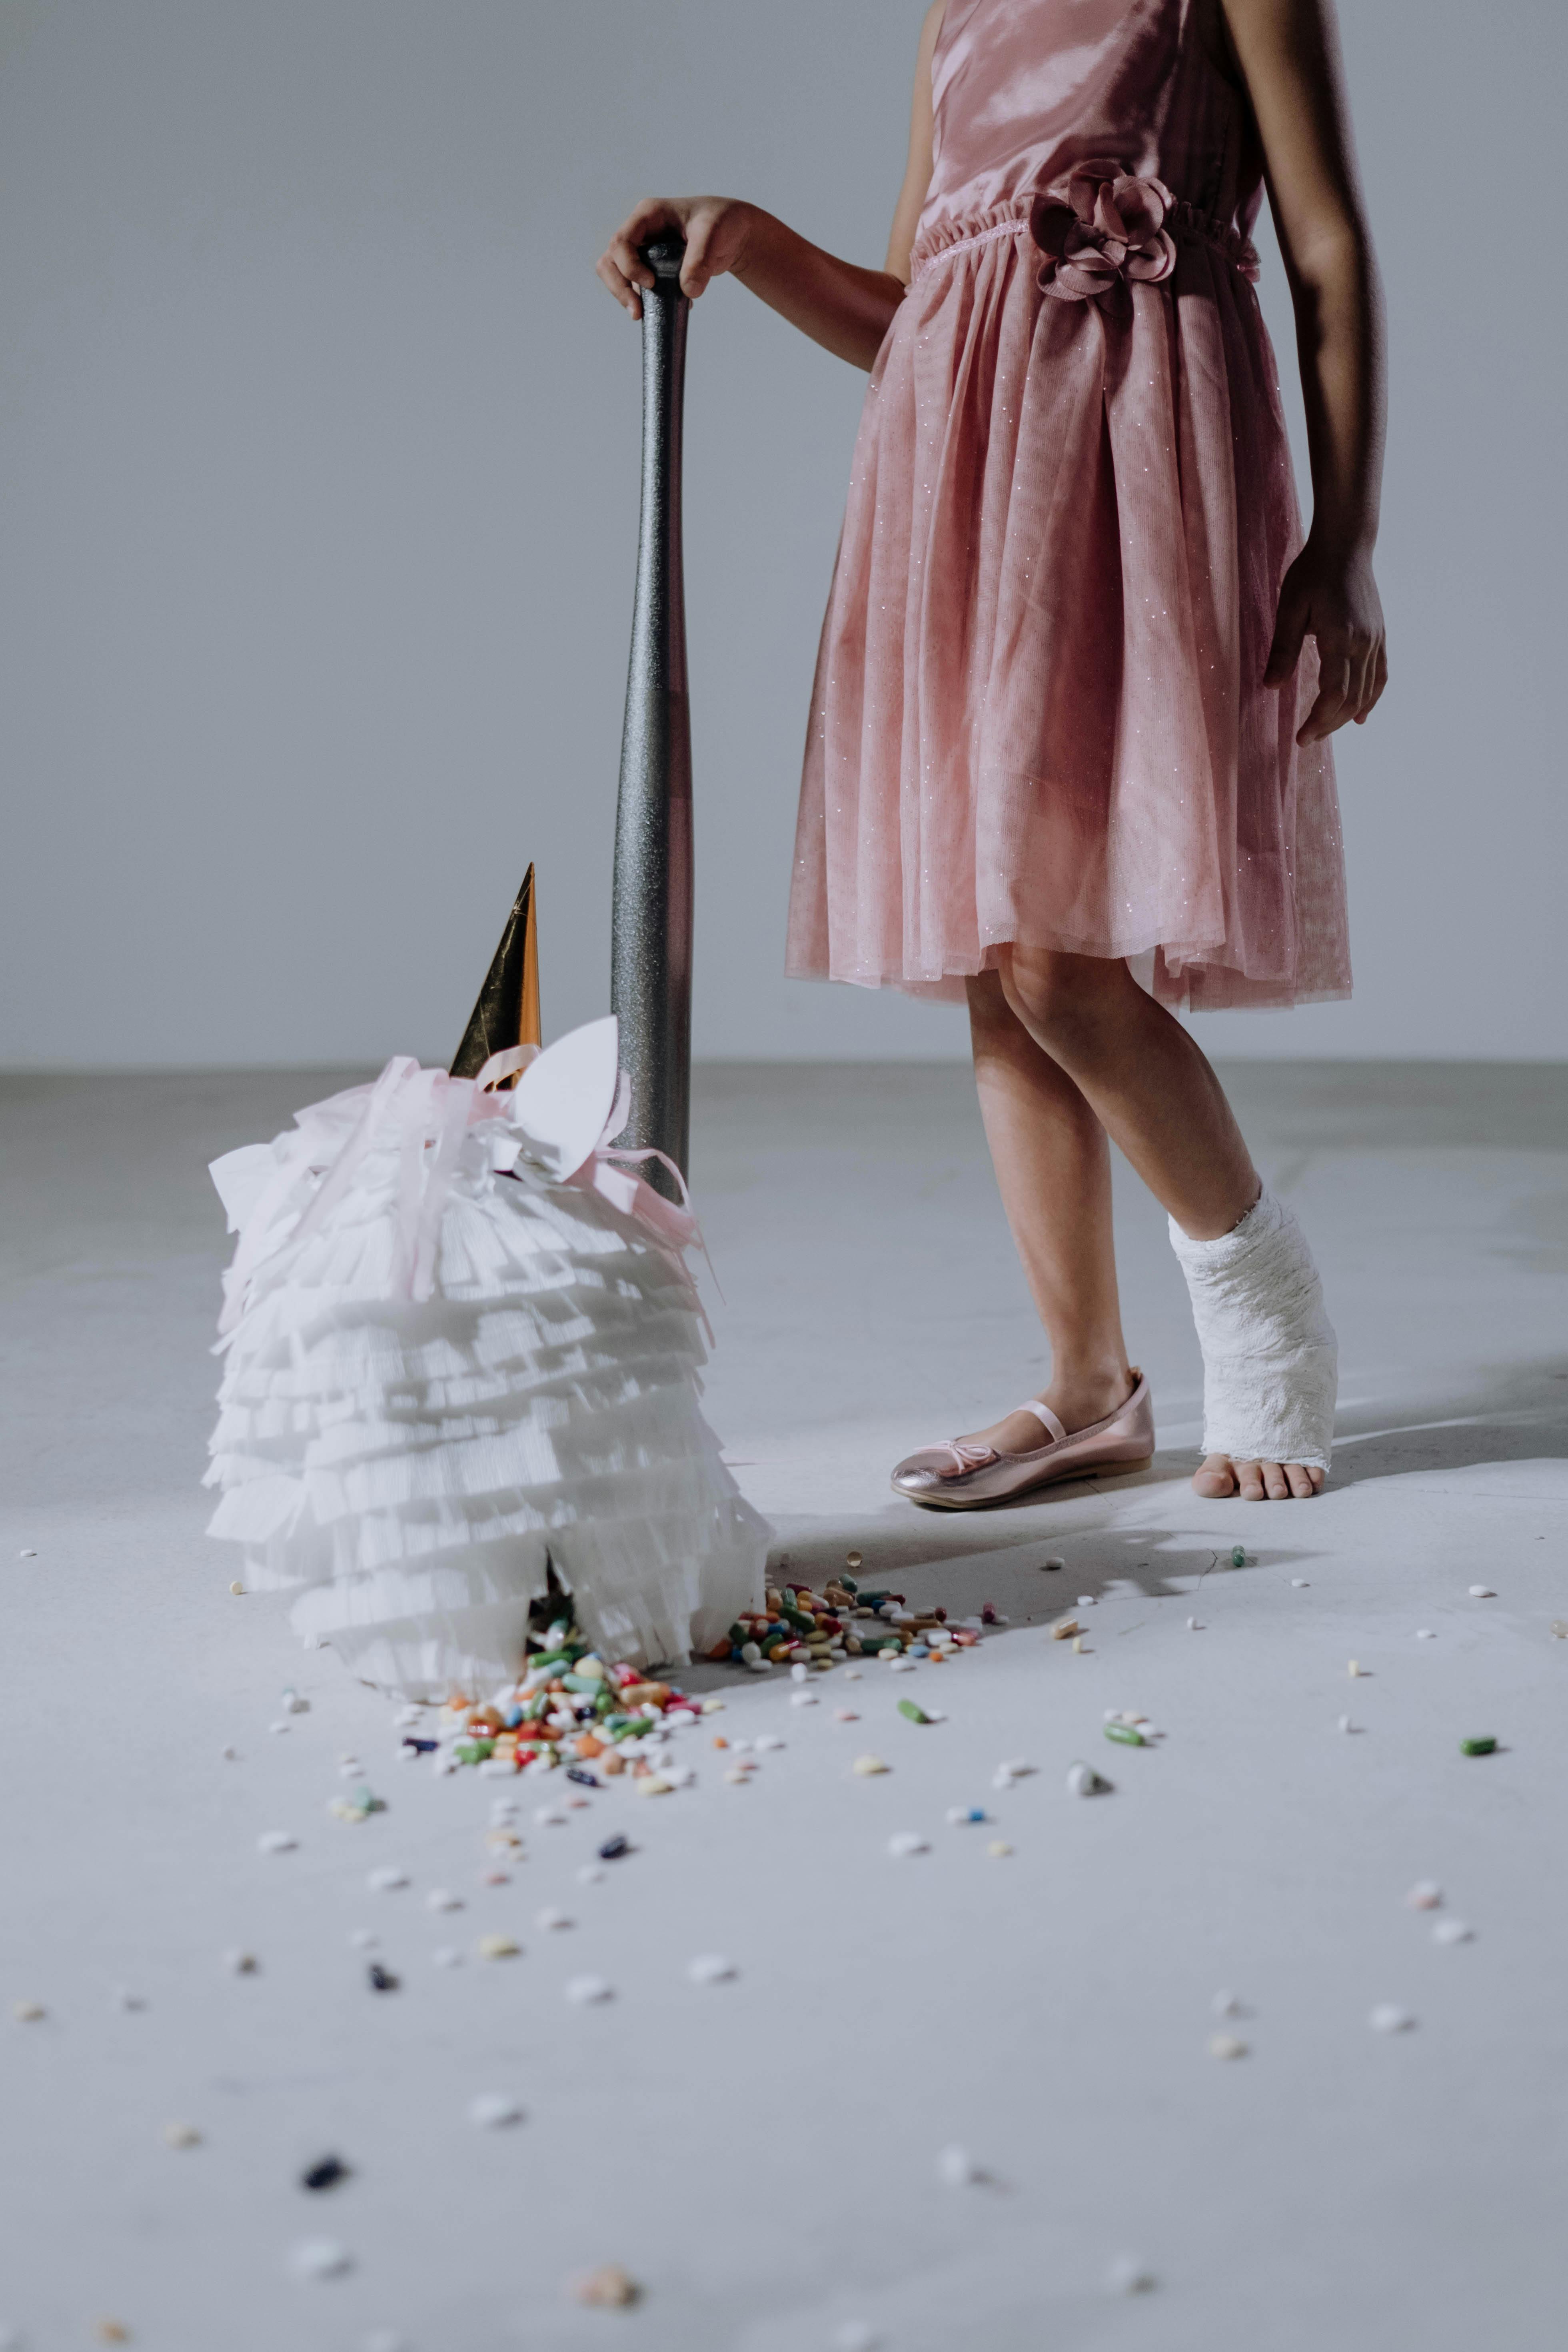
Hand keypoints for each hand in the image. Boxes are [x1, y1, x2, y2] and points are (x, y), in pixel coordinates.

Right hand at [596, 196, 758, 319]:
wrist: (734, 233)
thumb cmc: (723, 222)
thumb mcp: (714, 234)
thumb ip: (700, 260)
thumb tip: (689, 292)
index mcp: (649, 215)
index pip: (622, 241)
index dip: (629, 266)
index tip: (651, 284)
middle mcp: (640, 232)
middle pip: (610, 260)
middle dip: (618, 286)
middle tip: (637, 311)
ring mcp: (644, 250)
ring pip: (617, 274)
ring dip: (624, 295)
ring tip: (641, 314)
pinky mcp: (652, 267)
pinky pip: (636, 285)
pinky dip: (644, 299)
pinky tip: (665, 308)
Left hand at [1264, 541, 1387, 744]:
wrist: (1346, 545)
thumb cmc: (1312, 572)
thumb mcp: (1289, 608)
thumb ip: (1282, 649)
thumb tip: (1270, 687)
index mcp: (1340, 637)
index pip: (1333, 694)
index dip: (1319, 720)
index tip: (1301, 737)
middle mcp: (1363, 642)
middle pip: (1351, 699)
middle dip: (1328, 723)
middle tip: (1306, 739)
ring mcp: (1375, 639)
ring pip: (1366, 691)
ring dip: (1346, 715)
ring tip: (1325, 730)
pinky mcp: (1380, 635)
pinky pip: (1380, 675)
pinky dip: (1371, 698)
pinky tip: (1360, 717)